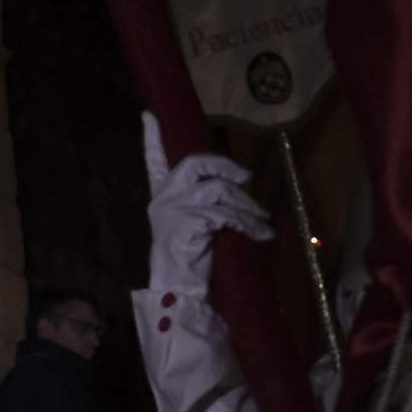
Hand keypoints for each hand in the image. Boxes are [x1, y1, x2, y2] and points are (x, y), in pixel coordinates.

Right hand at [142, 111, 274, 293]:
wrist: (179, 295)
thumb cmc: (189, 266)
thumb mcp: (194, 229)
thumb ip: (203, 206)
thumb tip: (234, 187)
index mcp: (161, 199)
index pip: (154, 162)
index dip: (151, 139)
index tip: (149, 115)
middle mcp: (163, 200)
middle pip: (196, 164)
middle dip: (227, 167)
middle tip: (246, 179)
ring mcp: (174, 210)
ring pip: (219, 190)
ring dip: (247, 204)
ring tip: (262, 220)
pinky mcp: (188, 224)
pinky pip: (226, 214)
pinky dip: (249, 223)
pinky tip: (260, 234)